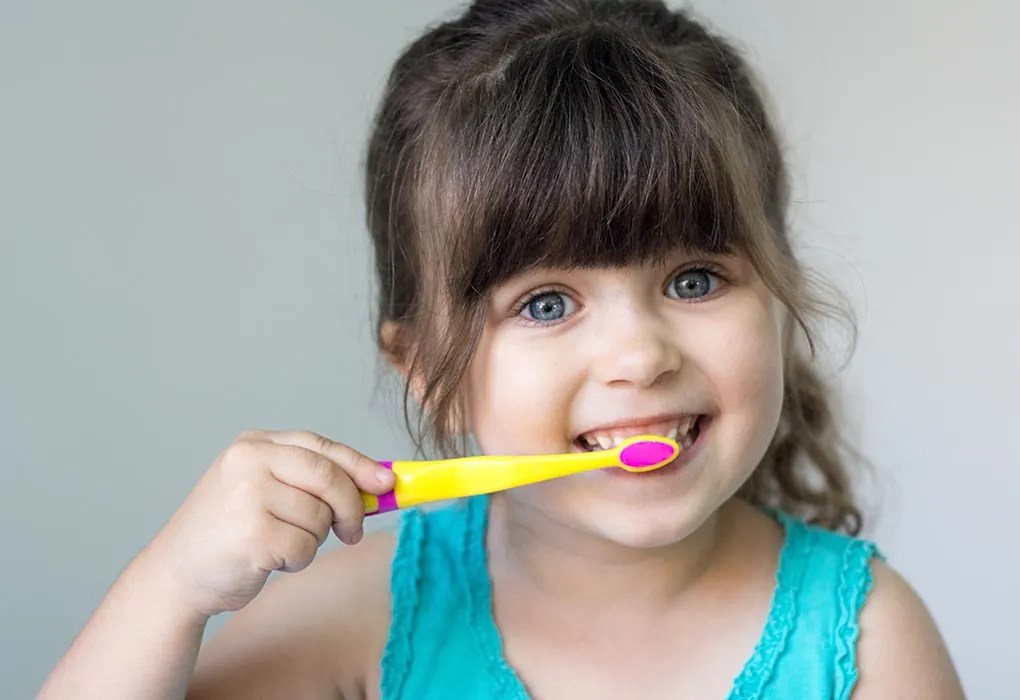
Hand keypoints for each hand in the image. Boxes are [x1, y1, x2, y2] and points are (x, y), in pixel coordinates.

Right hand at [146, 430, 395, 618]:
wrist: (175, 574)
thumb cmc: (229, 532)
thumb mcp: (264, 490)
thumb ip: (312, 481)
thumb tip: (380, 483)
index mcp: (254, 445)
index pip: (321, 447)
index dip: (359, 465)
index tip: (387, 483)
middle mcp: (249, 462)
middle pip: (329, 477)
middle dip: (351, 507)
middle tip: (351, 531)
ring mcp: (248, 497)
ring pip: (320, 517)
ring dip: (312, 540)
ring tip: (277, 543)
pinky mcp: (252, 535)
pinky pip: (305, 547)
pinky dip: (297, 560)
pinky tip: (268, 559)